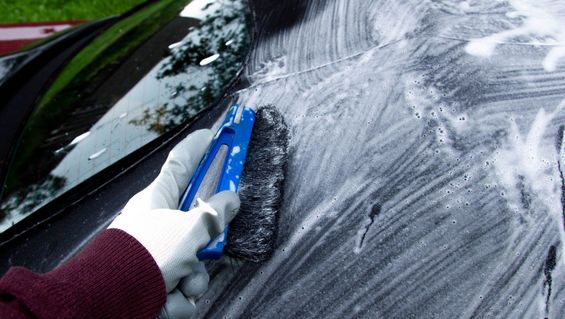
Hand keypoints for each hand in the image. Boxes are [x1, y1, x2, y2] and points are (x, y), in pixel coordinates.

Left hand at [109, 129, 239, 317]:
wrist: (111, 303)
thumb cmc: (144, 257)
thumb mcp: (188, 229)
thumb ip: (215, 213)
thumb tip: (232, 199)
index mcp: (157, 199)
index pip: (181, 163)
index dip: (198, 147)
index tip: (213, 135)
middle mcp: (157, 223)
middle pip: (197, 220)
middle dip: (207, 240)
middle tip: (212, 243)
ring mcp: (157, 253)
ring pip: (195, 258)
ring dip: (195, 275)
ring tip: (181, 281)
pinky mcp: (157, 280)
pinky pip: (184, 283)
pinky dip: (180, 295)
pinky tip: (168, 297)